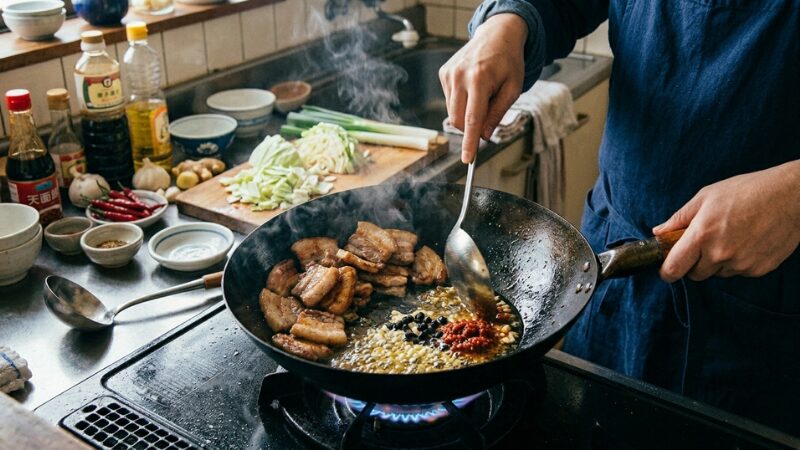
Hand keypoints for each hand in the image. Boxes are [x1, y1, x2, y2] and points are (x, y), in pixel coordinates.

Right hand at [439, 14, 526, 162]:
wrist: (497, 34)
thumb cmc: (508, 61)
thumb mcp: (512, 88)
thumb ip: (497, 113)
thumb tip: (484, 135)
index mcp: (479, 79)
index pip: (472, 119)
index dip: (470, 142)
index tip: (467, 159)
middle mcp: (460, 76)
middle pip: (459, 120)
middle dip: (471, 128)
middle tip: (487, 117)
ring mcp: (449, 74)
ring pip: (453, 112)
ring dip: (467, 114)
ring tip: (482, 94)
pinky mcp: (444, 73)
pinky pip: (450, 101)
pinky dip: (461, 102)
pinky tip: (473, 87)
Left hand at [654, 160, 799, 281]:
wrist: (790, 197)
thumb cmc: (746, 191)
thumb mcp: (706, 197)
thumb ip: (679, 218)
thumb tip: (658, 232)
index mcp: (702, 235)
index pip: (674, 268)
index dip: (667, 271)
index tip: (667, 269)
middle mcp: (720, 254)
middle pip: (695, 275)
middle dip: (694, 263)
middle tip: (704, 244)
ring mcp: (741, 264)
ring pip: (718, 273)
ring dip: (717, 262)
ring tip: (731, 236)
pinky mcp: (759, 269)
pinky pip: (739, 272)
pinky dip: (738, 262)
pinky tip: (747, 241)